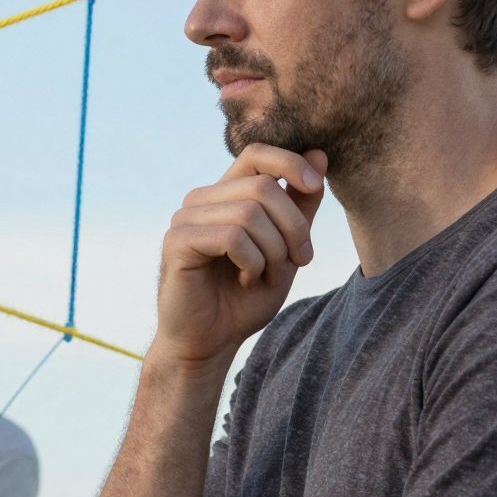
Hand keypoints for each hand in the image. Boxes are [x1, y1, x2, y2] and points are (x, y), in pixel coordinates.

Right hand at [153, 146, 327, 370]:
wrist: (210, 341)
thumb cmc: (243, 297)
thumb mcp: (286, 248)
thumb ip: (300, 204)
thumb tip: (319, 154)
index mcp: (225, 195)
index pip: (257, 154)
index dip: (290, 162)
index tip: (315, 185)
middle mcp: (201, 200)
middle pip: (262, 186)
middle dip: (294, 226)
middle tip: (300, 261)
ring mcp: (185, 219)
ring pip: (249, 212)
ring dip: (273, 250)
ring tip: (267, 275)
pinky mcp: (177, 242)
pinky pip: (231, 237)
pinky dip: (252, 261)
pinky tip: (246, 279)